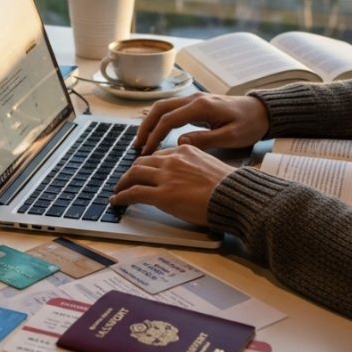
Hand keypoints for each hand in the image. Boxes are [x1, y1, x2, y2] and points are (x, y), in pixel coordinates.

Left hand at [110, 145, 233, 225]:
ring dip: (123, 182)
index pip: (159, 155)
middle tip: (126, 180)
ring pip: (135, 174)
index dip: (149, 164)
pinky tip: (117, 201)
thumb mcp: (211, 165)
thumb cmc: (229, 186)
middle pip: (143, 162)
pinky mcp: (162, 194)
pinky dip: (122, 196)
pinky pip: (135, 192)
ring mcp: (166, 176)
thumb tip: (189, 174)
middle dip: (132, 171)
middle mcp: (173, 159)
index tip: (144, 171)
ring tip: (118, 190)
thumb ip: (195, 165)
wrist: (234, 196)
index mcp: (185, 150)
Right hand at [134, 93, 268, 154]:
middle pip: (160, 109)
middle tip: (137, 146)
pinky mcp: (196, 105)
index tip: (147, 151)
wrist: (262, 111)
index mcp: (201, 106)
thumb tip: (180, 143)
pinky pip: (171, 110)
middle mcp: (194, 99)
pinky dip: (159, 121)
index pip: (169, 119)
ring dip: (150, 122)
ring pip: (163, 107)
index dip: (155, 135)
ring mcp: (194, 100)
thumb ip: (205, 139)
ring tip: (142, 141)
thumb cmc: (249, 124)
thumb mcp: (231, 136)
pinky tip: (156, 134)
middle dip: (146, 127)